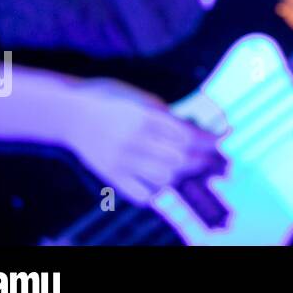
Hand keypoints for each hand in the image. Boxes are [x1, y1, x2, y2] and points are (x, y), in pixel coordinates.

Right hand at [59, 77, 226, 204]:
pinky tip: (162, 183)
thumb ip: (166, 116)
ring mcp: (122, 161)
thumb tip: (194, 130)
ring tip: (190, 169)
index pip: (188, 136)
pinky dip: (156, 192)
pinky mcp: (110, 175)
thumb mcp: (141, 98)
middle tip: (214, 160)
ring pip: (164, 178)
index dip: (210, 141)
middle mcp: (135, 141)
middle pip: (180, 160)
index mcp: (145, 118)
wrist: (69, 112)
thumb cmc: (109, 98)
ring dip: (182, 176)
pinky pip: (140, 194)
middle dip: (202, 161)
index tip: (223, 139)